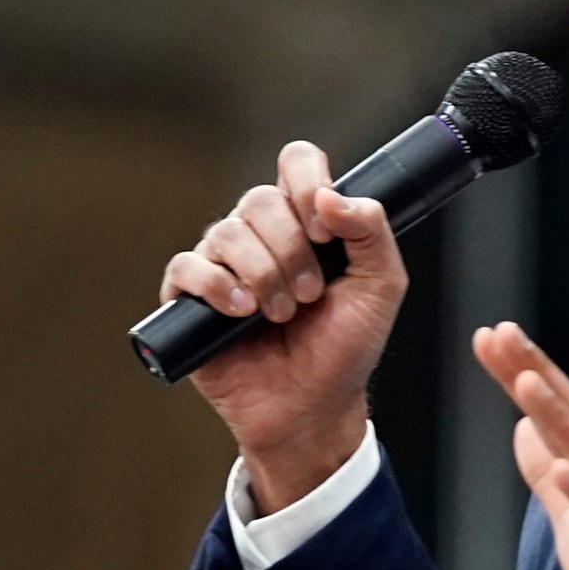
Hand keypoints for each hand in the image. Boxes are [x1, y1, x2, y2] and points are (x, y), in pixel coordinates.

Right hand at [159, 142, 405, 510]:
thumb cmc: (345, 348)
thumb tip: (330, 196)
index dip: (306, 182)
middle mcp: (261, 234)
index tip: (325, 228)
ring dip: (263, 275)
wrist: (313, 406)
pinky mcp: (191, 298)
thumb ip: (371, 230)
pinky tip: (242, 312)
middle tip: (311, 295)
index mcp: (305, 221)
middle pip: (259, 199)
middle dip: (292, 250)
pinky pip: (186, 267)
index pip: (296, 163)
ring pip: (226, 232)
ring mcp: (224, 264)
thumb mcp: (381, 286)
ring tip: (282, 315)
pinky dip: (216, 286)